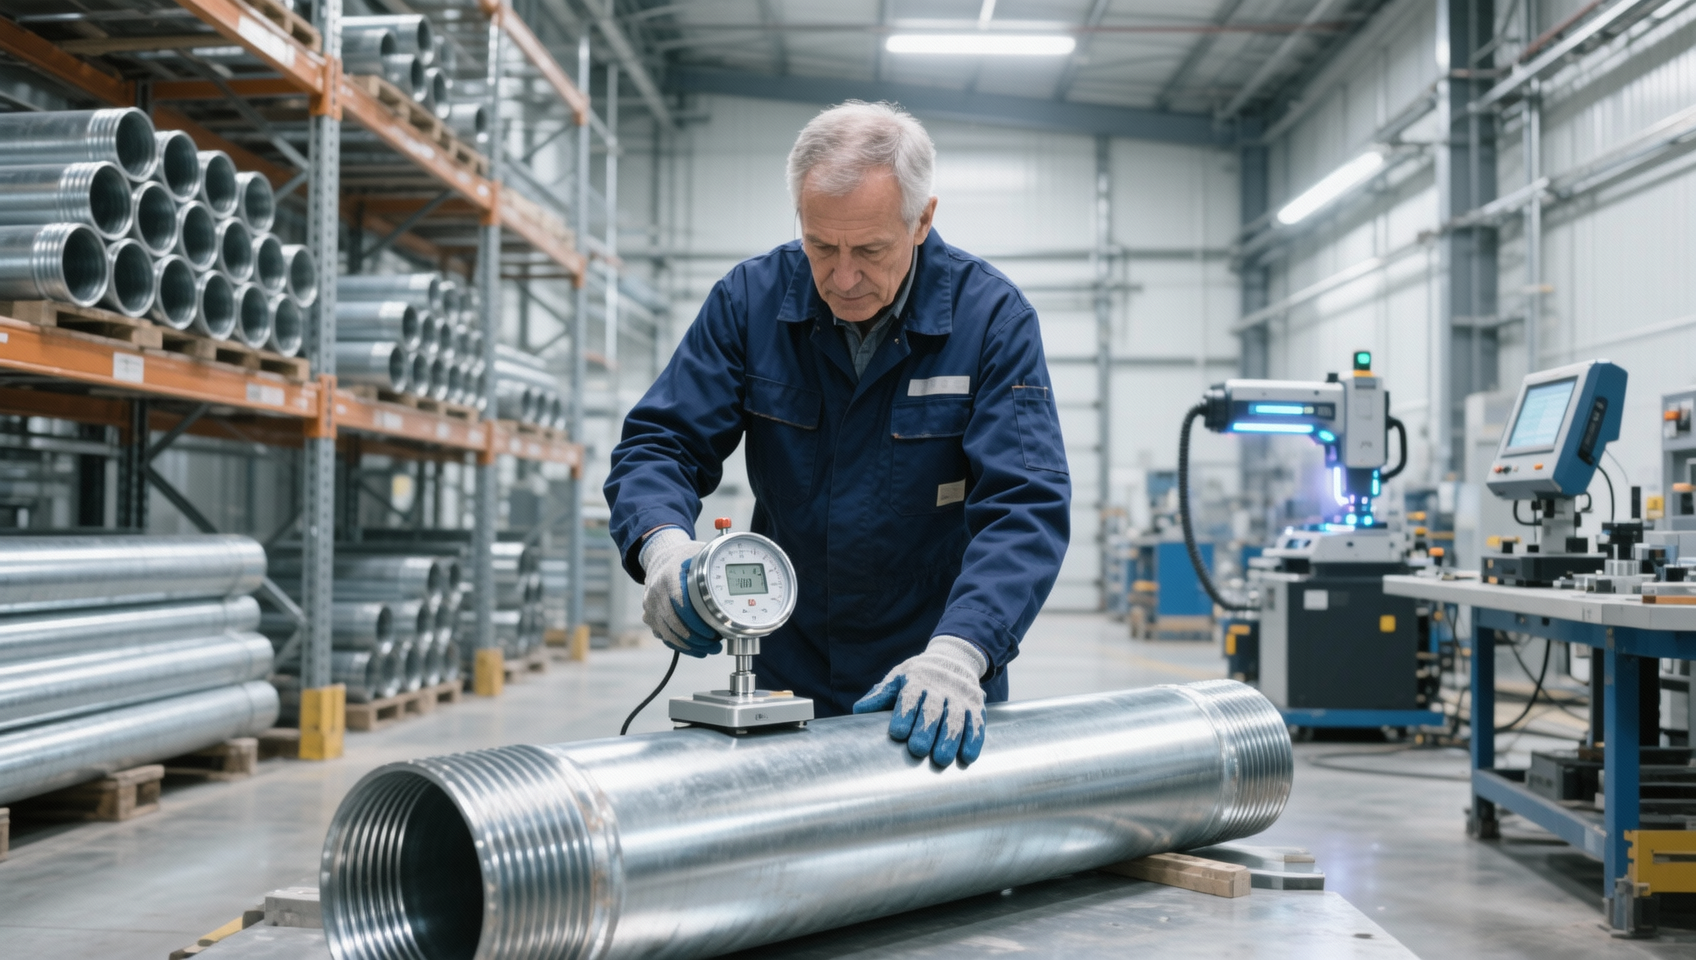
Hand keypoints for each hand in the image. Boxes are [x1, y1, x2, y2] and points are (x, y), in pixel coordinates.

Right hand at [639, 527, 721, 657]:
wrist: (659, 558)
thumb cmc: (683, 557)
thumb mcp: (698, 554)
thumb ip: (713, 565)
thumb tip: (735, 574)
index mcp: (669, 577)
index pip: (682, 606)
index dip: (698, 623)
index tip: (713, 632)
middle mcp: (656, 593)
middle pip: (675, 625)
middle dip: (698, 639)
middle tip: (717, 645)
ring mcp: (650, 607)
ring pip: (669, 635)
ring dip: (691, 646)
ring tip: (711, 649)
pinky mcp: (649, 617)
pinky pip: (664, 637)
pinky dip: (681, 647)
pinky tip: (697, 650)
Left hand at [853, 635, 987, 764]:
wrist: (954, 659)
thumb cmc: (918, 676)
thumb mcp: (898, 678)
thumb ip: (881, 695)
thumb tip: (859, 711)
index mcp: (916, 680)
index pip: (910, 697)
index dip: (904, 714)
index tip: (898, 733)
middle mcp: (939, 687)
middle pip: (933, 710)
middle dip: (926, 730)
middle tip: (918, 750)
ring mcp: (959, 696)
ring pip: (955, 718)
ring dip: (950, 739)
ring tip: (942, 759)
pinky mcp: (975, 705)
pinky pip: (976, 723)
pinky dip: (973, 740)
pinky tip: (967, 756)